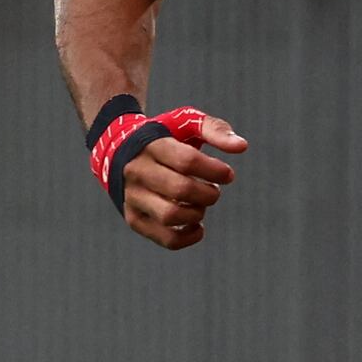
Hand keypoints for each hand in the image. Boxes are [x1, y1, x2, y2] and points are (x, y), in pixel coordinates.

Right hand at [114, 112, 243, 251]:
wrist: (119, 149)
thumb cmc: (164, 137)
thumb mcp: (187, 124)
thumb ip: (215, 130)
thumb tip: (242, 146)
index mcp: (152, 145)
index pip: (187, 161)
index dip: (215, 170)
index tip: (227, 174)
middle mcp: (137, 171)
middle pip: (181, 189)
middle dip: (209, 193)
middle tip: (213, 190)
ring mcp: (132, 197)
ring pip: (170, 216)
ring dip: (197, 213)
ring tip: (200, 204)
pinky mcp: (134, 218)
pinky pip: (165, 238)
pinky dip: (188, 237)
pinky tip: (197, 224)